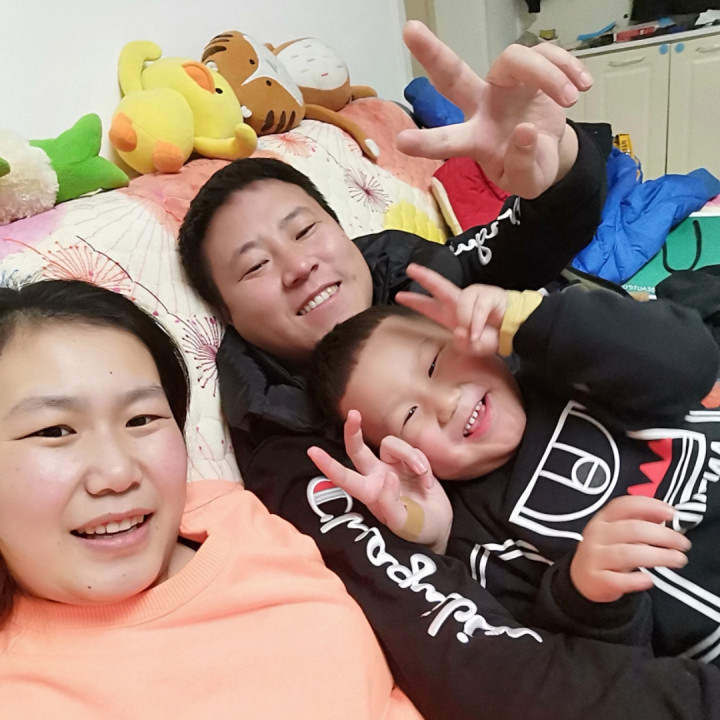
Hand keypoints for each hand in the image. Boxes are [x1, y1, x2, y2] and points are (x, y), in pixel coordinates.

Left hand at [307, 409, 452, 552]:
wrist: (439, 527)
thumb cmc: (416, 530)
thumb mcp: (403, 524)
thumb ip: (391, 503)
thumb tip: (387, 477)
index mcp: (369, 493)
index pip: (344, 477)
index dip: (328, 464)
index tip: (312, 451)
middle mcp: (376, 476)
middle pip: (357, 449)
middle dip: (352, 431)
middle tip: (353, 414)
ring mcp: (393, 467)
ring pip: (392, 445)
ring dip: (411, 457)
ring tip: (425, 481)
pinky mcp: (411, 462)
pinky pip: (414, 451)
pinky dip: (424, 465)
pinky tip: (428, 484)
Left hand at [396, 20, 592, 197]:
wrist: (550, 152)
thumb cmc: (529, 167)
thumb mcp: (528, 182)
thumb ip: (523, 166)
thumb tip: (524, 132)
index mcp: (476, 140)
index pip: (449, 140)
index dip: (427, 142)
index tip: (402, 142)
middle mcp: (482, 106)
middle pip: (455, 76)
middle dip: (433, 54)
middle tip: (410, 31)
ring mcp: (504, 84)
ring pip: (515, 59)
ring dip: (548, 75)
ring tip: (570, 99)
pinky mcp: (530, 70)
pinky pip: (545, 53)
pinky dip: (567, 65)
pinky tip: (582, 85)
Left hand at [396, 263, 506, 355]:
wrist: (514, 332)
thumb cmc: (491, 337)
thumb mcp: (473, 347)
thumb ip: (463, 344)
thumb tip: (459, 331)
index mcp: (450, 314)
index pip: (429, 306)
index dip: (414, 300)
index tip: (399, 296)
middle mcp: (460, 302)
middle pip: (440, 285)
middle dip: (425, 277)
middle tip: (410, 269)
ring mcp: (475, 296)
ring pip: (461, 301)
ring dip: (466, 318)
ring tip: (473, 333)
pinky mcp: (489, 294)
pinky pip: (478, 307)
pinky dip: (478, 322)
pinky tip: (479, 331)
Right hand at [570, 496, 691, 602]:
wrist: (582, 578)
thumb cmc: (608, 551)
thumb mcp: (618, 531)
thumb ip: (639, 521)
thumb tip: (664, 514)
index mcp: (603, 518)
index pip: (624, 505)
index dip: (649, 506)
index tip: (672, 513)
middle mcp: (597, 534)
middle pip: (632, 529)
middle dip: (663, 535)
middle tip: (683, 544)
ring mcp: (594, 557)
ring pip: (628, 554)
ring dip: (658, 556)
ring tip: (677, 560)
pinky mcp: (596, 579)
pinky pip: (618, 580)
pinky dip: (635, 580)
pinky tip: (649, 580)